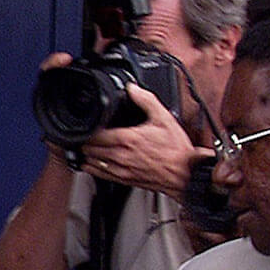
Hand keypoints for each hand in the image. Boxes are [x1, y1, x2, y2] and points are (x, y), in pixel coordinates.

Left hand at [80, 84, 196, 198]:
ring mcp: (121, 170)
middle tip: (85, 135)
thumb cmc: (176, 149)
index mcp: (128, 139)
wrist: (185, 173)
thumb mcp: (164, 118)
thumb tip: (133, 89)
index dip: (89, 129)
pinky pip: (101, 175)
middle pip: (90, 149)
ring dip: (87, 155)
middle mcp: (121, 156)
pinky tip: (91, 164)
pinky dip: (92, 168)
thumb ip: (146, 100)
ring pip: (93, 163)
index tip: (88, 124)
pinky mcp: (124, 180)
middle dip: (86, 141)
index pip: (96, 134)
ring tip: (86, 148)